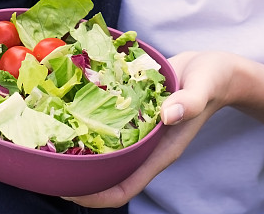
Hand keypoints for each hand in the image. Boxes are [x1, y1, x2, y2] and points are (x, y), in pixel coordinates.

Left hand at [62, 51, 233, 208]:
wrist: (215, 68)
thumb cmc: (212, 81)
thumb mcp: (203, 88)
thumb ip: (188, 102)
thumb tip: (168, 114)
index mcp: (161, 151)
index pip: (124, 188)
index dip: (96, 196)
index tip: (69, 192)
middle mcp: (147, 146)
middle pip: (108, 174)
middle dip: (79, 174)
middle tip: (49, 161)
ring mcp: (141, 130)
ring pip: (106, 149)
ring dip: (82, 147)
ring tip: (54, 136)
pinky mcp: (137, 111)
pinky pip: (110, 124)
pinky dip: (92, 120)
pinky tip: (73, 104)